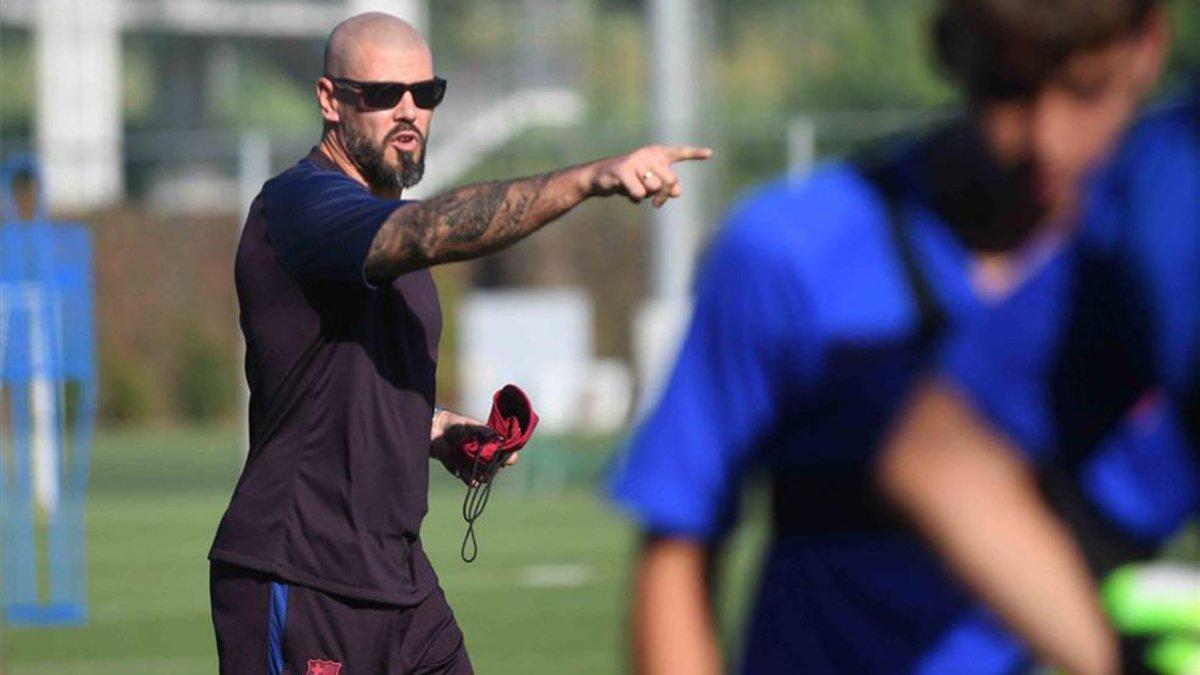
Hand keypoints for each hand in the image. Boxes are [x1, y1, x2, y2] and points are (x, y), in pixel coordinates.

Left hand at [430, 408, 519, 484]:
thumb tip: (500, 438)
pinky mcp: (459, 470)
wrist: (435, 429)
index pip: (505, 452)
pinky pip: (468, 478)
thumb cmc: (455, 425)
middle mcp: (483, 455)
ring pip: (484, 475)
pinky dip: (471, 481)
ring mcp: (472, 463)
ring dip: (485, 476)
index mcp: (489, 443)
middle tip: (493, 464)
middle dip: (495, 467)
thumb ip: (485, 432)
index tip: (510, 458)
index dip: (509, 456)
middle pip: (496, 466)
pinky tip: (473, 482)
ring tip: (483, 476)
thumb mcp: (472, 426)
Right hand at [586, 144, 712, 207]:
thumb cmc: (630, 180)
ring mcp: (635, 160)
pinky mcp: (623, 170)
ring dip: (645, 195)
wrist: (602, 178)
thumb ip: (667, 187)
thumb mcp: (650, 184)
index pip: (679, 153)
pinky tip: (625, 191)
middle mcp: (648, 153)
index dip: (695, 153)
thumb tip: (677, 192)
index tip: (710, 154)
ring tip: (635, 189)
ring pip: (654, 188)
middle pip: (670, 181)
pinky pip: (639, 193)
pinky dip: (635, 197)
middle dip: (663, 195)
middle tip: (656, 202)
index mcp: (657, 154)